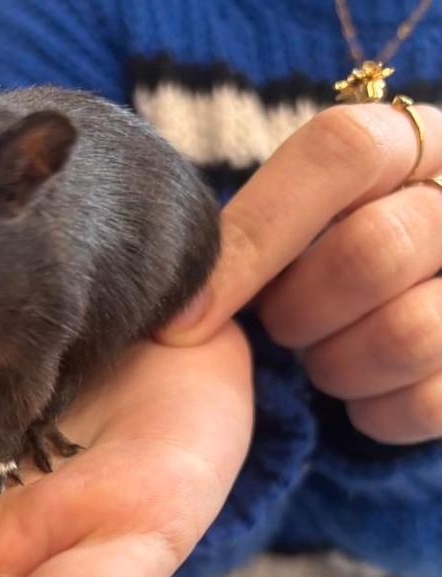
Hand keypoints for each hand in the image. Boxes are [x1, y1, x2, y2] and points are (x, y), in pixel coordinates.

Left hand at [160, 101, 441, 443]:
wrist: (389, 315)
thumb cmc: (311, 264)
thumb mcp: (279, 228)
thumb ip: (242, 235)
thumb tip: (179, 309)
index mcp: (405, 144)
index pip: (342, 152)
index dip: (256, 241)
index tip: (187, 321)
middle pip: (374, 250)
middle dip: (300, 311)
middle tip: (281, 325)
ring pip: (408, 333)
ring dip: (337, 364)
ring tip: (320, 358)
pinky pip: (431, 403)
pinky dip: (376, 414)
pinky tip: (358, 398)